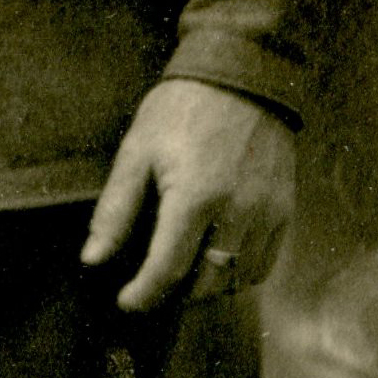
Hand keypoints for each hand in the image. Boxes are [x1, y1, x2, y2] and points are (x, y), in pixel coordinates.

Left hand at [81, 77, 295, 314]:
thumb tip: (93, 259)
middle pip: (206, 283)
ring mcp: (267, 212)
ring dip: (207, 285)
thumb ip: (116, 210)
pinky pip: (263, 263)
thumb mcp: (137, 150)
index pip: (168, 269)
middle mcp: (237, 210)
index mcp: (195, 196)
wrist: (241, 74)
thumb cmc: (181, 109)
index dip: (143, 294)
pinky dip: (238, 272)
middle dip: (174, 292)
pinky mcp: (284, 208)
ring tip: (184, 271)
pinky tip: (216, 257)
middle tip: (152, 282)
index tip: (126, 302)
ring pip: (237, 279)